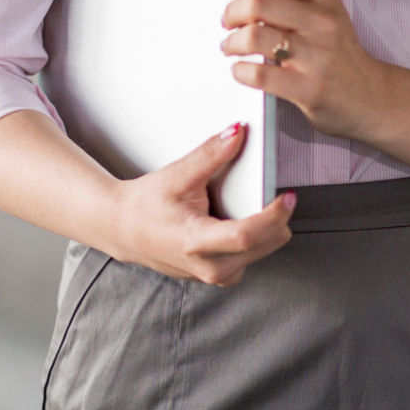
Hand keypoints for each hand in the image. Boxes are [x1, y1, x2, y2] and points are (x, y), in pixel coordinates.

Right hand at [107, 123, 296, 285]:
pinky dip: (254, 242)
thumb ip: (210, 154)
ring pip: (259, 255)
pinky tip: (242, 222)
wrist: (122, 229)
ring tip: (259, 207)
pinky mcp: (215, 277)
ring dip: (267, 232)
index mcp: (195, 241)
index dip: (273, 216)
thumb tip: (237, 132)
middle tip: (281, 194)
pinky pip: (248, 260)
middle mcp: (207, 266)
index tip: (288, 196)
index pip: (246, 236)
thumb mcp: (177, 175)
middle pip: (262, 246)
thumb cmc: (145, 205)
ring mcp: (211, 276)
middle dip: (278, 220)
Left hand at [222, 0, 389, 139]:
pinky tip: (241, 69)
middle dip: (231, 12)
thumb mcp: (327, 10)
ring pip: (253, 36)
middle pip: (257, 2)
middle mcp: (322, 22)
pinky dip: (240, 71)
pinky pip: (259, 74)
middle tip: (228, 21)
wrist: (370, 95)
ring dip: (231, 42)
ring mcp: (316, 56)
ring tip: (230, 47)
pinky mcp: (307, 88)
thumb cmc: (339, 51)